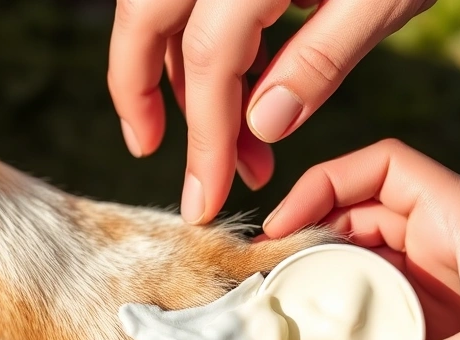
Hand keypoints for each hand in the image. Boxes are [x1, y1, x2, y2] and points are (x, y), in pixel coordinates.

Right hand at [108, 0, 435, 223]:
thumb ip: (320, 60)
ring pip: (168, 8)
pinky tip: (242, 88)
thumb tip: (260, 128)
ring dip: (181, 74)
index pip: (208, 60)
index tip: (203, 200)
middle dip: (139, 91)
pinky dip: (206, 42)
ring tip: (228, 142)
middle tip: (151, 152)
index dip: (203, 138)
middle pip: (144, 18)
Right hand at [179, 139, 459, 339]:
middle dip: (295, 276)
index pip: (375, 173)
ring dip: (312, 335)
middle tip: (245, 317)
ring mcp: (444, 306)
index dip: (319, 188)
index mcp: (455, 221)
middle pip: (347, 247)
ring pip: (359, 307)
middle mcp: (441, 258)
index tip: (278, 233)